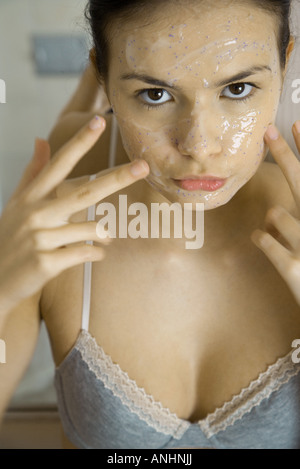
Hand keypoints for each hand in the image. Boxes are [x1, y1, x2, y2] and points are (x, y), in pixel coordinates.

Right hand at [0, 116, 148, 313]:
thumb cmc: (10, 239)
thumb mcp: (17, 203)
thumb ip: (33, 172)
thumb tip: (40, 139)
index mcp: (32, 197)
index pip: (60, 164)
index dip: (80, 142)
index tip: (99, 122)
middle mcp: (36, 213)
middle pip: (85, 191)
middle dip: (117, 178)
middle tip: (143, 166)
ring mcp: (40, 238)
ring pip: (91, 229)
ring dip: (105, 235)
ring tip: (103, 239)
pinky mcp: (46, 262)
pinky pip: (86, 253)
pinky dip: (96, 254)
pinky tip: (94, 255)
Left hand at [251, 121, 299, 305]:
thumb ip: (299, 214)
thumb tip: (275, 205)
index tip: (295, 123)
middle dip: (285, 155)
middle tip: (269, 132)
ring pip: (277, 214)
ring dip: (275, 218)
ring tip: (275, 223)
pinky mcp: (294, 270)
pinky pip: (268, 244)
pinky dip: (262, 239)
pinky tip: (257, 236)